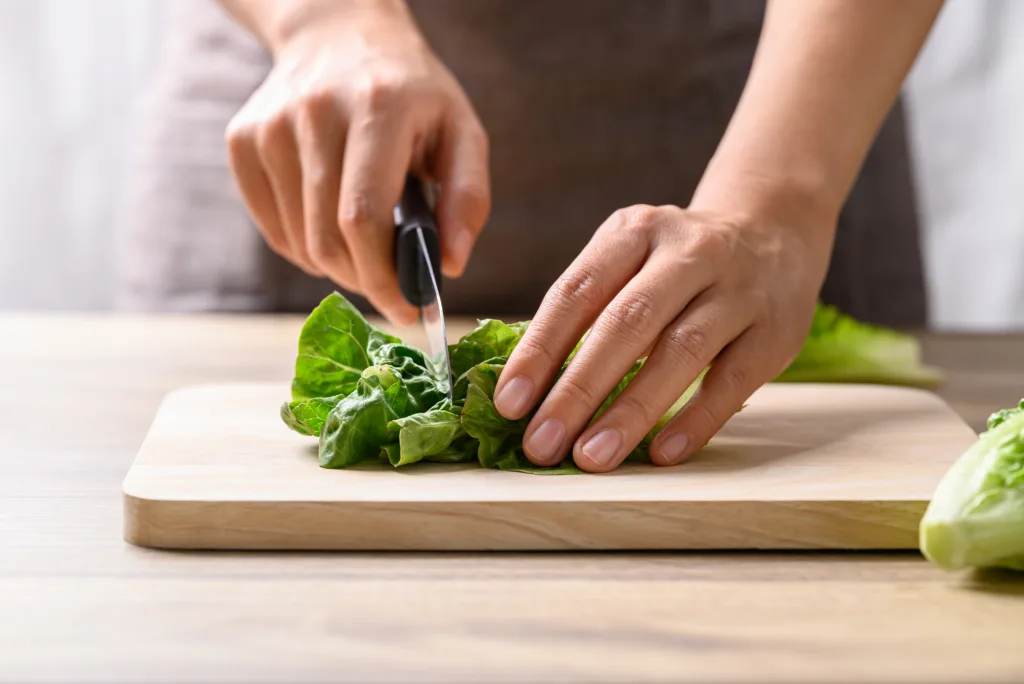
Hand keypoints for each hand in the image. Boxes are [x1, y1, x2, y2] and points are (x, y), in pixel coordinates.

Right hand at [225, 3, 489, 323]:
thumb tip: (450, 265)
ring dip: (338, 266)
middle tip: (392, 286)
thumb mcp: (461, 131)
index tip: (409, 308)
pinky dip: (307, 248)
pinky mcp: (242, 141)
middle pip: (328, 239)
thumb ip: (467, 197)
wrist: (338, 36)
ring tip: (367, 245)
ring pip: (300, 242)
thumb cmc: (412, 95)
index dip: (384, 278)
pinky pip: (274, 230)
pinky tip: (333, 225)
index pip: (363, 217)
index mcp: (379, 107)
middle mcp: (315, 112)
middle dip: (365, 281)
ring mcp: (270, 126)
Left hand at [492, 203, 831, 472]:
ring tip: (591, 458)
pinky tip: (662, 454)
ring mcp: (738, 289)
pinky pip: (732, 380)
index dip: (539, 350)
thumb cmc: (675, 262)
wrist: (774, 229)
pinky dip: (695, 419)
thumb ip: (586, 309)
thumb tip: (526, 389)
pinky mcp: (776, 331)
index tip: (508, 403)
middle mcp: (688, 252)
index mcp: (634, 230)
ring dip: (630, 410)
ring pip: (680, 351)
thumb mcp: (629, 257)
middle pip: (625, 323)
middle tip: (540, 444)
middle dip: (577, 390)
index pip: (576, 291)